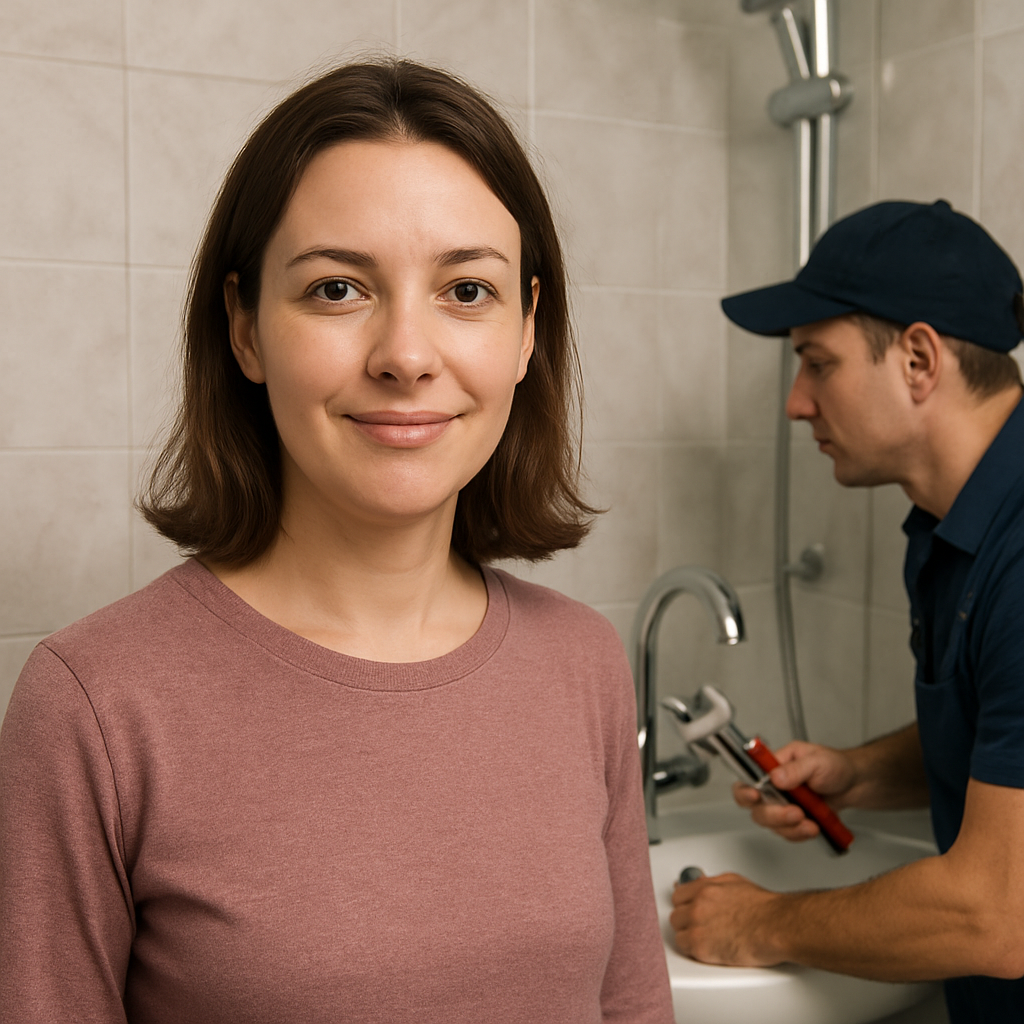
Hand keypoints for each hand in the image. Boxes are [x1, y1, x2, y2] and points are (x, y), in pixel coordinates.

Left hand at [670, 873, 781, 966]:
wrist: (776, 926)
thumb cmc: (763, 908)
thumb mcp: (734, 882)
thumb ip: (711, 883)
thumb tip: (699, 882)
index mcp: (704, 888)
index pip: (678, 895)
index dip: (685, 904)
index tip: (688, 909)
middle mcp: (698, 905)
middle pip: (677, 915)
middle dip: (687, 920)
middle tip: (701, 926)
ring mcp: (698, 926)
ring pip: (678, 932)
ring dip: (689, 936)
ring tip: (707, 938)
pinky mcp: (701, 948)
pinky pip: (685, 949)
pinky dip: (694, 951)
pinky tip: (709, 948)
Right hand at [732, 741, 855, 842]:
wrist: (855, 785)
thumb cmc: (836, 766)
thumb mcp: (818, 761)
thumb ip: (796, 769)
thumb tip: (775, 777)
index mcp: (774, 765)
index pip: (748, 777)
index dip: (745, 790)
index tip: (755, 796)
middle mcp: (773, 786)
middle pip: (755, 806)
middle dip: (774, 814)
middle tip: (795, 813)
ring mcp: (782, 804)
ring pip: (770, 823)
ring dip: (789, 827)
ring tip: (811, 823)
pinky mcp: (793, 820)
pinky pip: (787, 833)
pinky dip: (799, 833)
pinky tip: (813, 827)